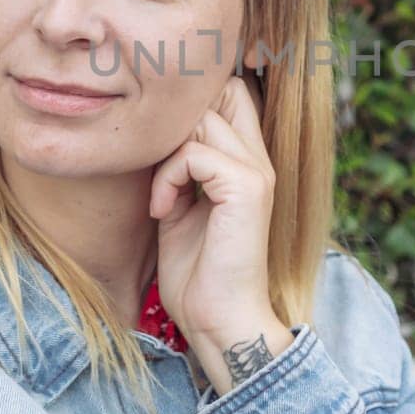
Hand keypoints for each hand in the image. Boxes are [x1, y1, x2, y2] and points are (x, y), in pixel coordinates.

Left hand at [149, 73, 291, 391]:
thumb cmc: (197, 275)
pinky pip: (193, 154)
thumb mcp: (181, 207)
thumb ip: (179, 168)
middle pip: (221, 92)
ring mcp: (257, 171)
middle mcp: (259, 159)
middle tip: (160, 169)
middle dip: (178, 122)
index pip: (231, 93)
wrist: (219, 321)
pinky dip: (167, 178)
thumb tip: (155, 138)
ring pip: (202, 119)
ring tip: (161, 197)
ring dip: (167, 154)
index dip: (192, 105)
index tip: (160, 148)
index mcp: (248, 163)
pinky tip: (162, 211)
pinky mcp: (246, 187)